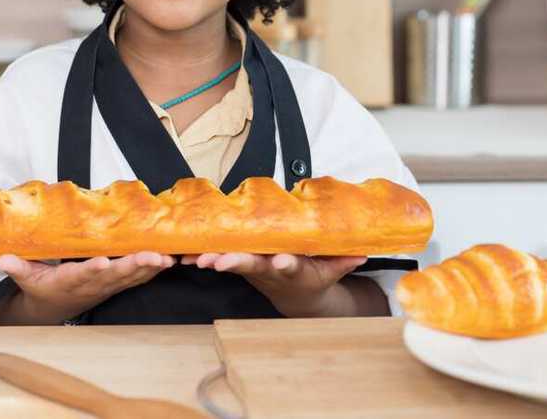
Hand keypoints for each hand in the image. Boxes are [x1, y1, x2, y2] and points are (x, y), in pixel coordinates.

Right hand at [0, 252, 174, 323]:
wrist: (57, 305)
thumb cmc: (44, 286)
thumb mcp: (27, 278)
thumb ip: (17, 267)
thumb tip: (2, 258)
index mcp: (69, 280)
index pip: (81, 275)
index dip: (92, 269)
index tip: (102, 263)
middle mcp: (93, 283)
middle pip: (114, 276)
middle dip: (131, 266)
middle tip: (148, 257)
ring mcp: (108, 284)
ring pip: (131, 276)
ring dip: (148, 267)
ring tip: (165, 258)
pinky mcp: (118, 282)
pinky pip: (139, 277)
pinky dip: (153, 270)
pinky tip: (168, 260)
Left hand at [181, 253, 367, 317]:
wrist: (298, 296)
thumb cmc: (314, 276)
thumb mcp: (332, 271)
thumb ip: (344, 260)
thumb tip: (364, 250)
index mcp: (293, 269)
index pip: (290, 266)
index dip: (285, 264)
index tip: (282, 261)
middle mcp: (269, 268)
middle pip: (252, 265)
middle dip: (236, 263)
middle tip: (219, 262)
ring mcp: (252, 266)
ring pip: (230, 261)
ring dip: (212, 260)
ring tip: (195, 259)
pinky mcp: (239, 261)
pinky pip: (219, 256)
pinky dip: (202, 256)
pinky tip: (183, 255)